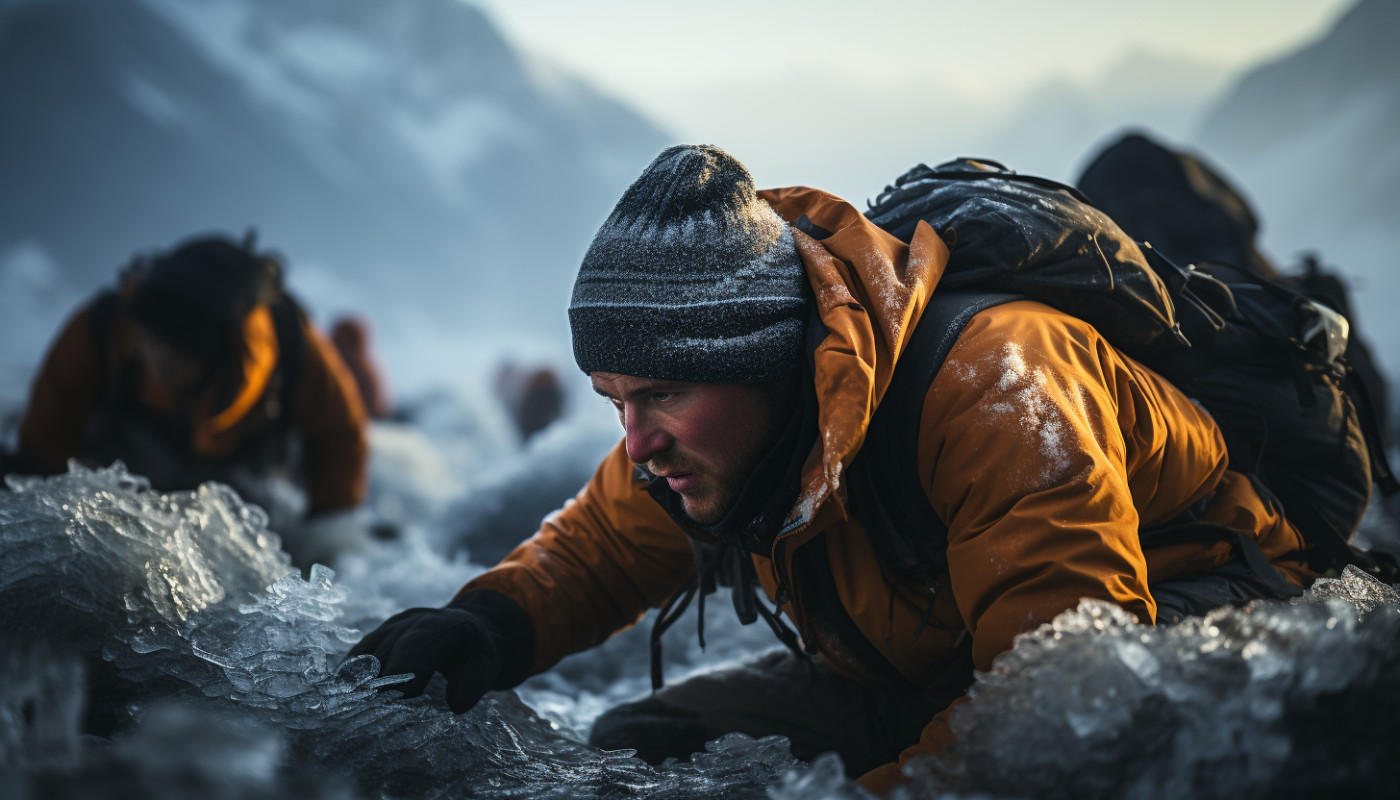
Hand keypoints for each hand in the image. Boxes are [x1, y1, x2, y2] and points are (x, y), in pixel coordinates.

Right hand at [347, 602, 505, 712]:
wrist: (465, 626)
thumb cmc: (475, 650)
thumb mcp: (487, 662)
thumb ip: (475, 681)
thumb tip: (455, 705)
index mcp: (442, 623)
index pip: (422, 639)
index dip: (410, 663)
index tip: (402, 693)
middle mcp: (412, 619)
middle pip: (391, 645)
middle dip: (382, 675)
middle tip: (371, 707)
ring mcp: (392, 626)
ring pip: (371, 648)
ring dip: (361, 676)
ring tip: (350, 705)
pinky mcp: (378, 636)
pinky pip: (360, 652)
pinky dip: (350, 672)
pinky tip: (339, 693)